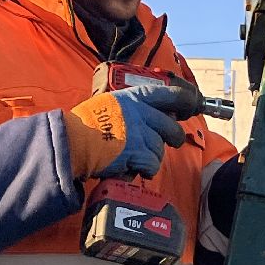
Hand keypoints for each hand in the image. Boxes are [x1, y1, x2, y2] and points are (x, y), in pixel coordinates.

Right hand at [65, 84, 193, 179]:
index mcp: (133, 97)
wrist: (73, 140)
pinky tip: (133, 167)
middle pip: (172, 127)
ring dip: (151, 157)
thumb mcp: (108, 103)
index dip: (183, 100)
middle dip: (173, 138)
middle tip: (169, 142)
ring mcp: (140, 132)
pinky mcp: (138, 152)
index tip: (191, 105)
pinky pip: (152, 164)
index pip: (168, 94)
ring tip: (135, 157)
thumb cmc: (84, 124)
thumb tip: (148, 115)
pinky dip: (145, 169)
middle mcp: (141, 112)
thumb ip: (130, 108)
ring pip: (160, 148)